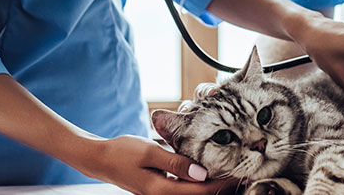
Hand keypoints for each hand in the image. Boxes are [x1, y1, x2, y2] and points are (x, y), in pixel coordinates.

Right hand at [74, 135, 240, 194]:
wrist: (100, 159)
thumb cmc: (122, 152)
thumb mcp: (149, 152)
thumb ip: (175, 162)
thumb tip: (201, 172)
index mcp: (162, 190)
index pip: (201, 192)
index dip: (223, 185)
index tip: (241, 174)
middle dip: (222, 187)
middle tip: (243, 174)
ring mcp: (161, 193)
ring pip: (193, 193)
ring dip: (211, 185)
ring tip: (231, 171)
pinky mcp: (160, 188)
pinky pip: (184, 187)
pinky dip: (198, 181)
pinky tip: (207, 170)